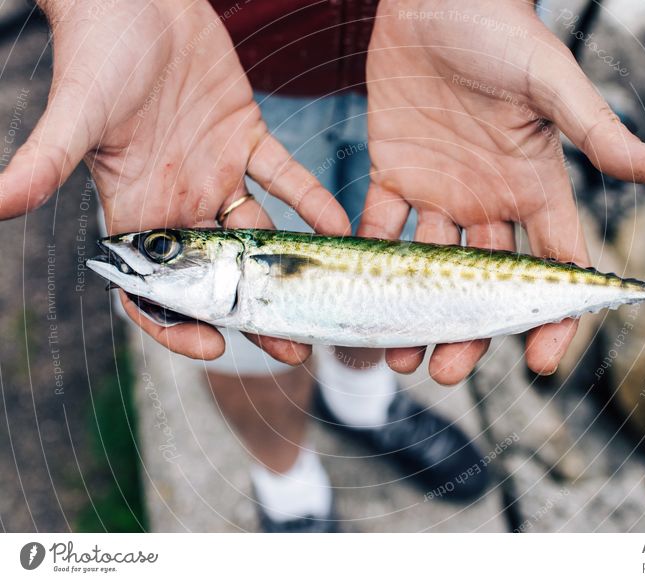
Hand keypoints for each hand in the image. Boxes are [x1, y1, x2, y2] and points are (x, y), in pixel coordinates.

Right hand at [0, 0, 349, 361]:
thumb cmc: (95, 50)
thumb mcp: (75, 114)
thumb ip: (45, 162)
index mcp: (139, 208)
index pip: (156, 285)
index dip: (177, 322)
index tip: (214, 347)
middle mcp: (180, 200)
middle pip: (221, 276)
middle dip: (254, 315)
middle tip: (293, 349)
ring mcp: (216, 171)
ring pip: (259, 235)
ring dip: (290, 270)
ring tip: (321, 307)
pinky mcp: (246, 135)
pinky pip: (286, 176)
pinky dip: (312, 201)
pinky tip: (339, 228)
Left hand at [363, 0, 644, 383]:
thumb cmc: (500, 30)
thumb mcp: (551, 82)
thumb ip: (596, 130)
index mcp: (531, 187)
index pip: (553, 266)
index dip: (553, 317)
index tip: (545, 363)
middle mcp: (488, 201)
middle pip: (483, 284)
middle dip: (467, 331)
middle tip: (446, 371)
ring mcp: (439, 192)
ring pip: (429, 268)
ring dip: (415, 311)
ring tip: (398, 356)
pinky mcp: (393, 173)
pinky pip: (379, 226)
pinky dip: (367, 258)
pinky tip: (358, 293)